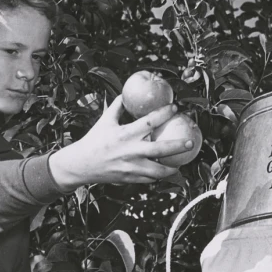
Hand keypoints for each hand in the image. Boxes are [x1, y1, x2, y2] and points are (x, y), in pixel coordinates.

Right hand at [48, 96, 193, 190]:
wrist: (81, 164)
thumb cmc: (94, 139)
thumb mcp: (105, 120)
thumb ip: (118, 106)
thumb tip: (128, 93)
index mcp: (126, 134)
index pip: (150, 122)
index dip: (164, 114)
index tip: (175, 109)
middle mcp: (131, 151)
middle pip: (160, 149)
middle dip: (178, 146)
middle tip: (190, 142)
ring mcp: (131, 167)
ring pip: (158, 171)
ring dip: (172, 168)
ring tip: (181, 164)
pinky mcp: (130, 178)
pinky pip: (149, 179)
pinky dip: (158, 176)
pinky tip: (165, 172)